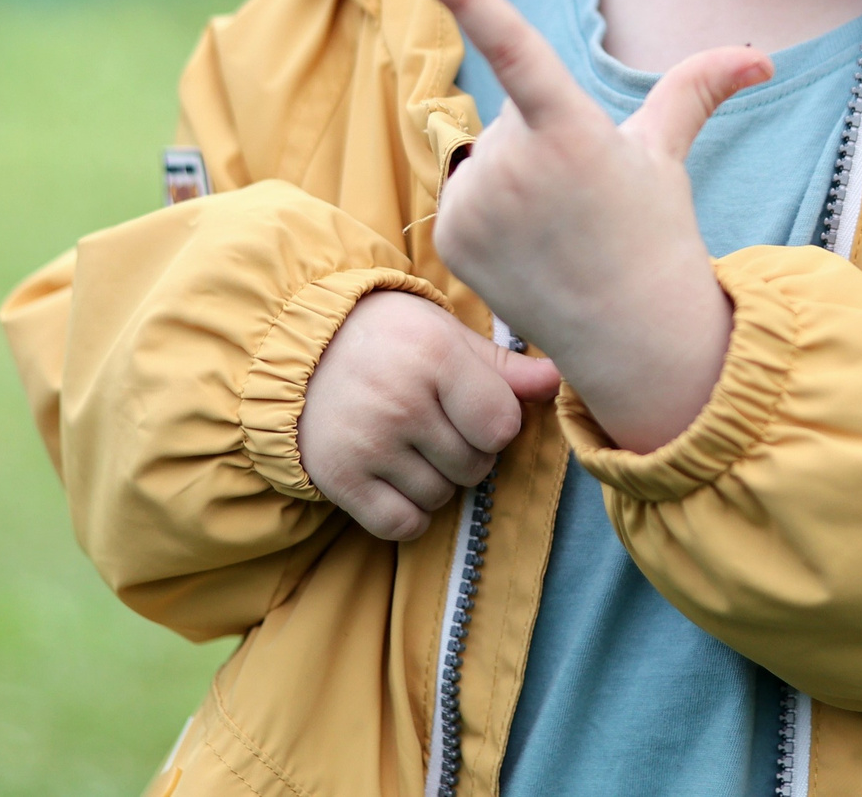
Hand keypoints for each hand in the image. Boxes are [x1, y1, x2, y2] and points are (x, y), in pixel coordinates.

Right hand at [300, 289, 560, 540]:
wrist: (304, 350)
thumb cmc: (391, 339)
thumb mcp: (447, 337)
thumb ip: (504, 367)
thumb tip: (558, 380)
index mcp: (435, 356)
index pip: (502, 426)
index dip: (495, 423)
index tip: (472, 407)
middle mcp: (400, 402)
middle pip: (475, 466)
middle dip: (468, 452)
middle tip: (438, 425)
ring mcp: (367, 444)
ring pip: (441, 497)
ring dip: (437, 481)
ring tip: (412, 445)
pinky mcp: (339, 478)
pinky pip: (402, 524)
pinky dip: (408, 512)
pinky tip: (396, 478)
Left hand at [409, 0, 769, 453]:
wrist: (632, 337)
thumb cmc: (655, 234)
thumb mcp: (666, 154)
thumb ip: (698, 88)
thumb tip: (761, 56)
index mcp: (570, 130)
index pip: (514, 47)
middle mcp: (514, 165)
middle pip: (515, 114)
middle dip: (543, 138)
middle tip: (583, 197)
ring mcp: (476, 204)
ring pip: (488, 153)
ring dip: (516, 176)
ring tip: (559, 228)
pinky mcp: (451, 235)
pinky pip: (463, 196)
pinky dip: (489, 215)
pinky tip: (529, 250)